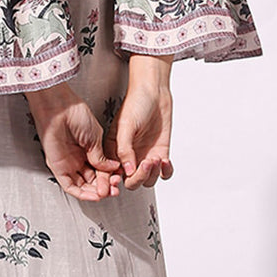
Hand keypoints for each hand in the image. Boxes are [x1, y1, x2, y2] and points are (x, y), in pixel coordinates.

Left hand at [25, 82, 122, 200]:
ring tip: (106, 194)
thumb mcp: (95, 138)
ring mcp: (68, 163)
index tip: (118, 180)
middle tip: (114, 190)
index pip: (100, 170)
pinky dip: (81, 193)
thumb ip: (101, 156)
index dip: (110, 177)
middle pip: (92, 180)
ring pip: (82, 185)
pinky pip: (69, 185)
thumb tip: (112, 168)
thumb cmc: (75, 113)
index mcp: (88, 149)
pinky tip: (93, 196)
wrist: (59, 108)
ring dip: (94, 193)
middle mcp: (78, 158)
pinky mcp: (58, 167)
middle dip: (104, 187)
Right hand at [104, 55, 173, 189]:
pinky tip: (165, 162)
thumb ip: (124, 149)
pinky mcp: (160, 154)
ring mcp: (144, 157)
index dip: (114, 182)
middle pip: (131, 181)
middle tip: (146, 163)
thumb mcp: (126, 125)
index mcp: (114, 151)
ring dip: (152, 174)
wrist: (155, 93)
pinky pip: (163, 173)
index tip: (122, 181)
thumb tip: (127, 170)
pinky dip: (166, 172)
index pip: (111, 175)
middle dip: (139, 177)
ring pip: (147, 180)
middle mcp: (129, 157)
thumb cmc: (136, 103)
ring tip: (156, 159)